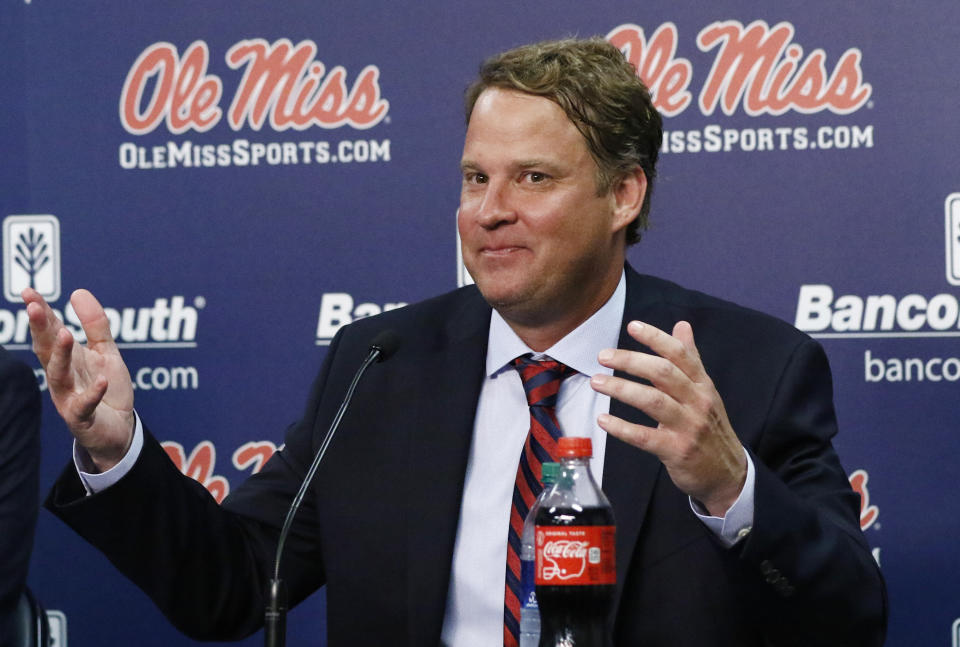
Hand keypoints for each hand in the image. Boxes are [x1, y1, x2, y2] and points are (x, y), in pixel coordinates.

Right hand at [23, 288, 134, 471]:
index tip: (29, 291)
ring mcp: (70, 397)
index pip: (49, 331)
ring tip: (64, 333)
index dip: (40, 312)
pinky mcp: (83, 417)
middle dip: (40, 328)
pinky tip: (101, 381)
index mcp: (67, 357)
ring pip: (59, 375)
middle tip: (33, 306)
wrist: (119, 429)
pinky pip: (85, 405)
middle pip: (46, 350)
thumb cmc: (108, 389)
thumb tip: (78, 291)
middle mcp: (62, 375)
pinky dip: (92, 393)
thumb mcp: (105, 352)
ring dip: (60, 355)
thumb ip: (95, 324)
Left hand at [590, 320, 745, 515]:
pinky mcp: (676, 450)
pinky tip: (603, 419)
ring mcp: (688, 426)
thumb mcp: (705, 391)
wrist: (728, 473)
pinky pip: (644, 436)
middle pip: (663, 373)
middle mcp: (697, 401)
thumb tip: (682, 325)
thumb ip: (690, 359)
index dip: (656, 338)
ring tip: (596, 382)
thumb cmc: (709, 427)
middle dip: (631, 361)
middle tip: (603, 356)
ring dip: (621, 389)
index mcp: (702, 384)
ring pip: (652, 401)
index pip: (680, 354)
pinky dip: (621, 427)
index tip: (632, 326)